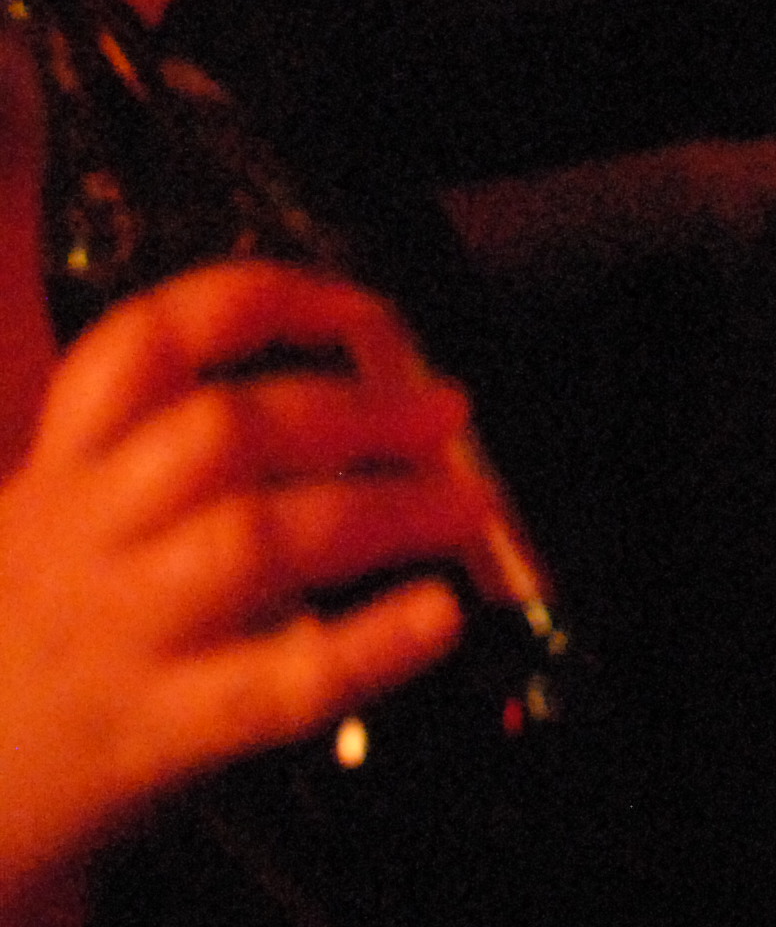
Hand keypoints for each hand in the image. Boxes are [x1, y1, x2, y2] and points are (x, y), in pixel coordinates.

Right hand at [0, 264, 484, 902]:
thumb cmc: (22, 648)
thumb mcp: (46, 528)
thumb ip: (152, 461)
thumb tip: (356, 400)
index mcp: (59, 474)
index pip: (144, 345)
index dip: (263, 300)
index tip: (364, 310)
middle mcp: (82, 538)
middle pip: (220, 433)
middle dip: (354, 408)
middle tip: (448, 410)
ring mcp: (116, 635)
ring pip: (255, 539)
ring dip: (385, 509)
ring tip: (468, 506)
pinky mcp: (150, 737)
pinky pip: (274, 684)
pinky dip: (368, 646)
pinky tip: (437, 617)